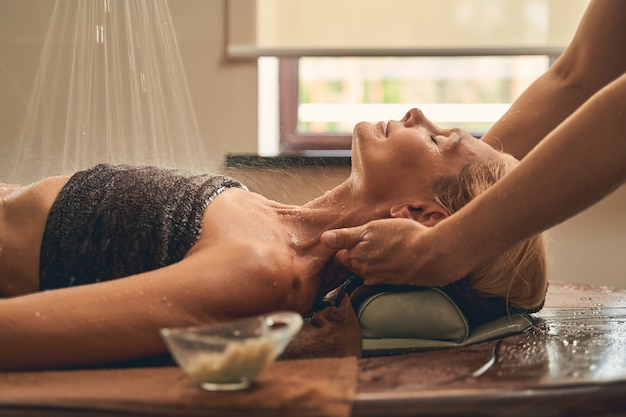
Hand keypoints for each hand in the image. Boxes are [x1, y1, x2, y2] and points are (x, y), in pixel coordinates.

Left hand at [321, 218, 441, 286]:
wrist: (433, 254)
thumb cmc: (402, 237)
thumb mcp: (371, 229)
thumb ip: (345, 236)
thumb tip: (323, 239)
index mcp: (356, 258)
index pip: (340, 256)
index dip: (344, 246)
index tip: (351, 239)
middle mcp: (365, 272)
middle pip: (354, 264)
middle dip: (357, 254)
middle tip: (370, 241)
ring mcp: (380, 279)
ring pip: (368, 269)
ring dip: (372, 260)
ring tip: (383, 248)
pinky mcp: (395, 282)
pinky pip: (383, 274)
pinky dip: (385, 266)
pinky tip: (394, 257)